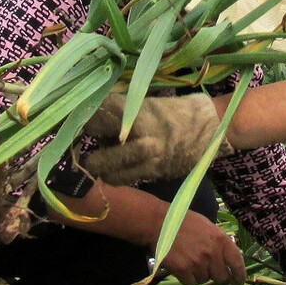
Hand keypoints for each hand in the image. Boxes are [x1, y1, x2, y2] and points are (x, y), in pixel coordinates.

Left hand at [81, 93, 232, 185]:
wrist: (213, 126)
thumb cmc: (177, 111)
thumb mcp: (147, 105)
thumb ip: (121, 115)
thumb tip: (91, 121)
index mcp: (136, 114)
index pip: (95, 119)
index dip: (79, 123)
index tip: (72, 123)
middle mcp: (141, 138)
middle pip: (100, 157)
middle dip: (88, 157)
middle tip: (82, 153)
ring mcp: (149, 159)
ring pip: (111, 174)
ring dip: (101, 170)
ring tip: (98, 163)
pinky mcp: (157, 172)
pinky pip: (127, 179)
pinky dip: (117, 176)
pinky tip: (116, 169)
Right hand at [159, 211, 246, 284]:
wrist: (160, 223)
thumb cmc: (185, 223)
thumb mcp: (208, 227)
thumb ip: (219, 244)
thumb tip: (227, 262)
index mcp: (221, 239)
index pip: (237, 262)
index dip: (239, 274)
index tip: (239, 281)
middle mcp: (212, 253)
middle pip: (221, 277)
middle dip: (215, 274)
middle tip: (206, 267)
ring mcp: (197, 262)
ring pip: (204, 280)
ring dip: (199, 274)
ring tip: (189, 260)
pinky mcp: (183, 270)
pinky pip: (190, 283)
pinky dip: (187, 278)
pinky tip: (181, 265)